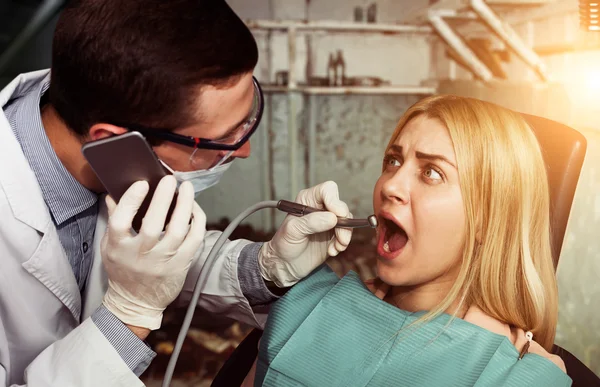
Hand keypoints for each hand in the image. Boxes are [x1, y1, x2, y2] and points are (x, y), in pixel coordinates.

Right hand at [101, 176, 205, 329]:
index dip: (131, 201)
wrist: (136, 303)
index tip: (142, 184)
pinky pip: (194, 239)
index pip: (121, 221)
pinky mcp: (181, 265)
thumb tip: (113, 194)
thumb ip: (114, 219)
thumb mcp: (110, 246)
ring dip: (184, 206)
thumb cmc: (123, 270)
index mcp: (119, 248)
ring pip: (177, 230)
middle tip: (170, 180)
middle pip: (152, 224)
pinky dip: (197, 222)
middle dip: (164, 198)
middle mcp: (141, 255)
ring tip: (187, 188)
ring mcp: (163, 261)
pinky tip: (195, 208)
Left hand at [259, 181, 352, 286]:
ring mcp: (328, 221)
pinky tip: (332, 251)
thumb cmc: (283, 245)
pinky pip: (346, 234)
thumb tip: (332, 218)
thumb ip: (310, 223)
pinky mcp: (333, 234)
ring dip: (344, 236)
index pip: (327, 190)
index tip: (336, 217)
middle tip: (340, 239)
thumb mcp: (293, 231)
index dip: (335, 201)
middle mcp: (319, 207)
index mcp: (307, 200)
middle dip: (344, 223)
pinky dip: (342, 244)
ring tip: (335, 249)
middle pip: (341, 206)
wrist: (285, 265)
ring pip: (347, 220)